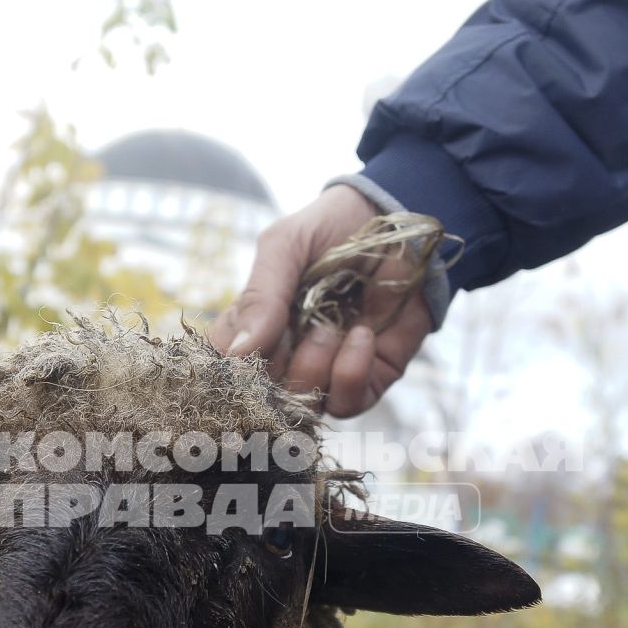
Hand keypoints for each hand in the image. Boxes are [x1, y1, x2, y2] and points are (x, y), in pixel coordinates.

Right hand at [207, 185, 433, 416]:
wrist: (403, 223)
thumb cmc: (336, 227)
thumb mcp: (286, 245)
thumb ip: (260, 295)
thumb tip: (238, 353)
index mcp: (255, 324)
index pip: (225, 367)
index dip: (227, 370)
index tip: (240, 353)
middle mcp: (287, 353)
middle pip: (262, 395)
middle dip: (276, 368)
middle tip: (295, 328)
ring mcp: (326, 369)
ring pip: (302, 404)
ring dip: (314, 365)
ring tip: (332, 325)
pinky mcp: (367, 378)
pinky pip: (346, 404)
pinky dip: (351, 373)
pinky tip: (362, 334)